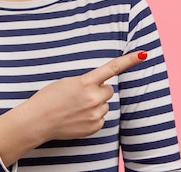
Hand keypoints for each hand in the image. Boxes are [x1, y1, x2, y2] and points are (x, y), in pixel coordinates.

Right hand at [26, 50, 148, 140]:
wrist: (37, 122)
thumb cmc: (48, 98)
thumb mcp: (67, 82)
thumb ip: (87, 82)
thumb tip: (101, 87)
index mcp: (85, 82)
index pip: (112, 68)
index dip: (129, 60)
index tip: (143, 54)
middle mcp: (93, 98)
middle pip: (109, 90)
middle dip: (99, 91)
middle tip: (81, 95)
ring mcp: (94, 114)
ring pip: (105, 105)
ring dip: (95, 105)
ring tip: (76, 108)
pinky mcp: (94, 127)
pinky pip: (101, 118)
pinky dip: (92, 117)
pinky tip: (78, 118)